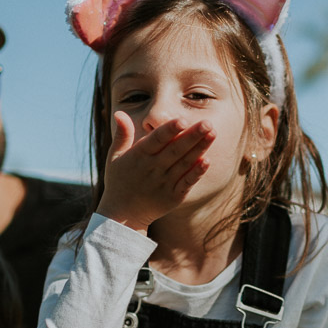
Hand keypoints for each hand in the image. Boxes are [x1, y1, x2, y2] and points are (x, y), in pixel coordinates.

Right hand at [96, 112, 214, 231]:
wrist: (123, 215)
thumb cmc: (119, 181)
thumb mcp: (114, 157)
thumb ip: (122, 134)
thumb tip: (119, 112)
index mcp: (139, 156)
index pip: (156, 140)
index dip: (170, 130)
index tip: (183, 120)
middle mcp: (152, 169)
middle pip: (175, 150)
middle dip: (192, 136)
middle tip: (208, 123)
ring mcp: (164, 184)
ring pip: (184, 163)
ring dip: (199, 149)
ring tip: (213, 134)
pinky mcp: (173, 197)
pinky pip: (187, 183)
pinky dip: (196, 173)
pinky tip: (207, 161)